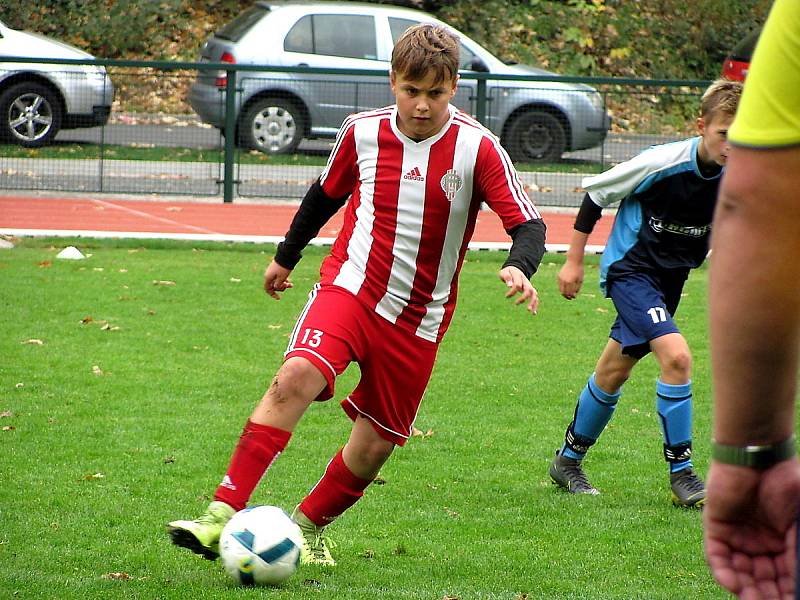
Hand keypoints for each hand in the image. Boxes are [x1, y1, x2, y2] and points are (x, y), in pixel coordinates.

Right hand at [263, 259, 293, 299]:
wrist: (286, 255)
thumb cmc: (284, 268)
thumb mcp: (282, 279)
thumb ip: (278, 285)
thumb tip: (276, 288)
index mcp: (268, 277)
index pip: (267, 289)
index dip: (272, 294)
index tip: (279, 298)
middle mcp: (269, 275)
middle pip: (273, 285)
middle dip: (281, 287)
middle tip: (289, 286)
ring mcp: (272, 271)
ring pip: (277, 281)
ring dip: (283, 284)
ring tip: (291, 284)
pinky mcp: (276, 268)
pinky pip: (279, 277)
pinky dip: (284, 279)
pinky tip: (289, 279)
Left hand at [499, 266, 537, 313]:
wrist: (516, 269)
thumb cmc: (508, 272)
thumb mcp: (505, 272)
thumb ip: (507, 277)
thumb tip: (509, 285)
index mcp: (519, 276)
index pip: (517, 285)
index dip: (512, 291)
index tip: (506, 296)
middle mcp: (526, 282)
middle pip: (528, 289)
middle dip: (524, 297)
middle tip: (516, 303)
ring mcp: (529, 286)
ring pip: (534, 294)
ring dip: (533, 302)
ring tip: (530, 311)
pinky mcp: (531, 290)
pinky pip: (535, 297)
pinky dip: (535, 305)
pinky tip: (534, 313)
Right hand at [557, 260, 583, 299]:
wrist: (573, 261)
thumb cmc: (579, 271)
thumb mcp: (580, 280)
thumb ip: (577, 288)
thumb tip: (574, 295)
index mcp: (571, 282)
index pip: (570, 293)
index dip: (572, 296)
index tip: (574, 297)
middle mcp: (564, 281)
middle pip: (564, 293)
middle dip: (567, 296)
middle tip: (570, 298)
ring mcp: (561, 279)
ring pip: (561, 289)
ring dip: (564, 293)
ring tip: (568, 294)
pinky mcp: (558, 276)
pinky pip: (560, 284)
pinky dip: (562, 287)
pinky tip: (566, 287)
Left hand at [704, 458, 799, 598]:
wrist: (758, 456)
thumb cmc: (786, 482)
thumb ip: (797, 549)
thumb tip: (796, 579)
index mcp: (783, 543)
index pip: (784, 576)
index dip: (786, 591)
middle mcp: (759, 543)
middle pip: (762, 579)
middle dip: (766, 595)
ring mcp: (737, 536)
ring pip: (740, 572)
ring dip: (746, 589)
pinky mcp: (716, 527)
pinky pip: (717, 555)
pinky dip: (724, 571)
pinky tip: (733, 584)